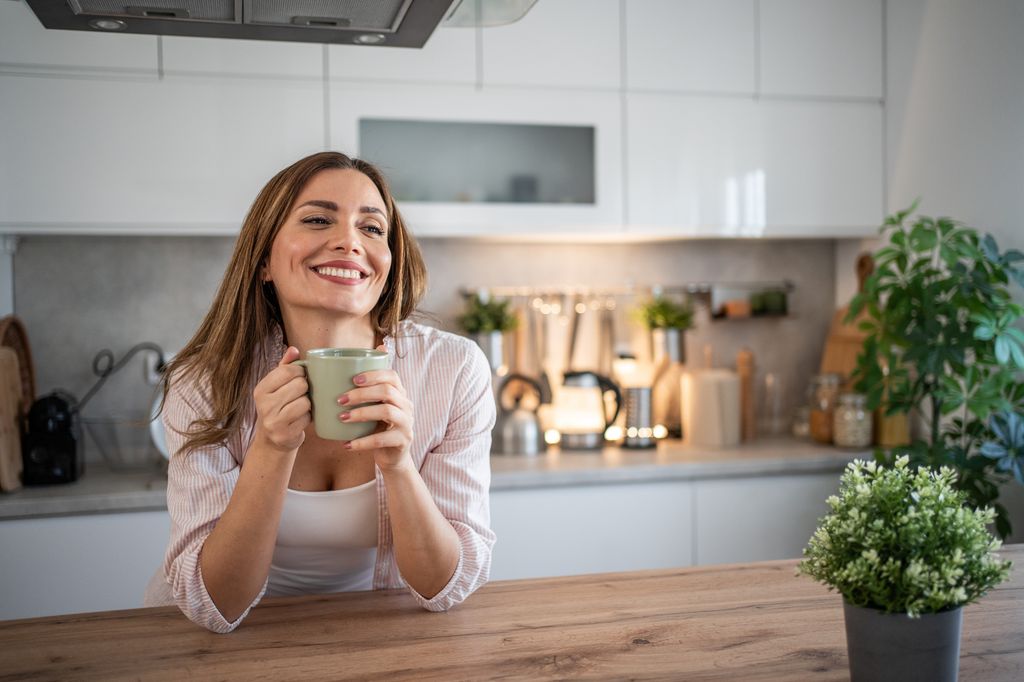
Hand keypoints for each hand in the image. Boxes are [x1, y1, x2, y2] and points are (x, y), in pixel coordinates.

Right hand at [253, 346, 310, 453]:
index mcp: (260, 389)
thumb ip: (285, 366)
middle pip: (300, 385)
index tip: (301, 377)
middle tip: (301, 394)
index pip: (288, 370)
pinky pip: (307, 418)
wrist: (271, 440)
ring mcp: (273, 421)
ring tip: (301, 407)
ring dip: (308, 404)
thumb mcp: (277, 386)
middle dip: (306, 388)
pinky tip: (301, 419)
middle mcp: (264, 405)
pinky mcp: (285, 434)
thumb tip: (294, 349)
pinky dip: (308, 418)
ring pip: (305, 402)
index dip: (301, 372)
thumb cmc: (277, 407)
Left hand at [339, 344, 413, 470]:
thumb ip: (365, 392)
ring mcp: (407, 423)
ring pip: (386, 411)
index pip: (392, 376)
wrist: (393, 456)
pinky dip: (362, 442)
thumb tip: (341, 369)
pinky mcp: (403, 441)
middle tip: (340, 400)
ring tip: (342, 418)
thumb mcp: (375, 408)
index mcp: (399, 394)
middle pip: (387, 391)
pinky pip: (381, 439)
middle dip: (362, 393)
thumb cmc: (379, 428)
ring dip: (361, 413)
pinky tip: (347, 444)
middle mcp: (406, 406)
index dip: (374, 375)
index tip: (353, 379)